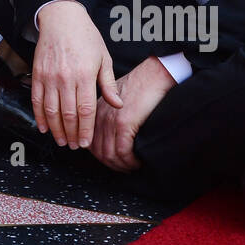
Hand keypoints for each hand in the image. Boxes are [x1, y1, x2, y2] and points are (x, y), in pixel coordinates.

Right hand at [31, 0, 122, 148]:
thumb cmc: (85, 37)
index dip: (85, 130)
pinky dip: (39, 116)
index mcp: (85, 75)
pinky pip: (36, 99)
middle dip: (71, 134)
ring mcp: (49, 76)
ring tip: (61, 141)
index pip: (85, 110)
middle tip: (73, 146)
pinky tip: (44, 127)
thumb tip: (117, 104)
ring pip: (51, 110)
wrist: (61, 18)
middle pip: (68, 114)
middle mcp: (66, 78)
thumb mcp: (103, 58)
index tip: (84, 143)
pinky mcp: (37, 73)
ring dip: (55, 129)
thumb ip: (108, 83)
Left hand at [89, 56, 173, 171]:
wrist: (153, 75)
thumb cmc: (141, 85)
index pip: (91, 142)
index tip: (114, 162)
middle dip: (112, 165)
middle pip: (98, 151)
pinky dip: (130, 161)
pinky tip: (138, 162)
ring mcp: (111, 120)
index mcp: (97, 111)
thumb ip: (110, 113)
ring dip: (122, 166)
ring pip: (109, 154)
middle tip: (124, 169)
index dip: (102, 156)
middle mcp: (100, 116)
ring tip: (132, 168)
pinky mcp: (124, 123)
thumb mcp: (118, 98)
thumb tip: (113, 134)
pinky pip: (123, 151)